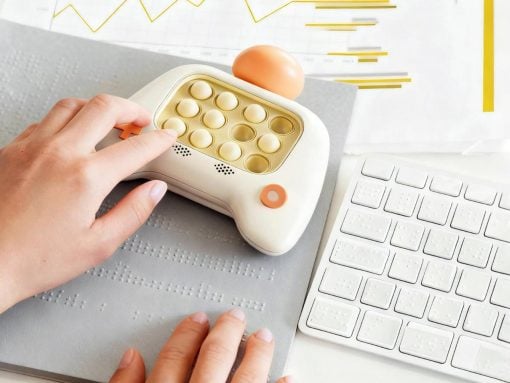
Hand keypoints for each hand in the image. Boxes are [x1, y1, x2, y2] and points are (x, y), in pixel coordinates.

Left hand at [0, 94, 176, 312]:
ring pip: (72, 104)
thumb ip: (133, 212)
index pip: (136, 147)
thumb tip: (154, 191)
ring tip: (108, 120)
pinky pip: (45, 119)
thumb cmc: (34, 259)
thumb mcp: (99, 244)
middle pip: (104, 107)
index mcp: (86, 177)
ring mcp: (32, 147)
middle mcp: (59, 153)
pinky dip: (66, 119)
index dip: (158, 140)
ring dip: (97, 108)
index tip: (166, 138)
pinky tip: (71, 134)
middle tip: (140, 119)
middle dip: (131, 109)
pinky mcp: (11, 149)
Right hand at [110, 309, 292, 382]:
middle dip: (226, 333)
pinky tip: (286, 377)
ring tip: (264, 337)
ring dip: (257, 354)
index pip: (175, 358)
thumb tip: (130, 357)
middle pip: (214, 358)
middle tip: (235, 316)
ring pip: (247, 377)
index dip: (186, 334)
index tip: (196, 319)